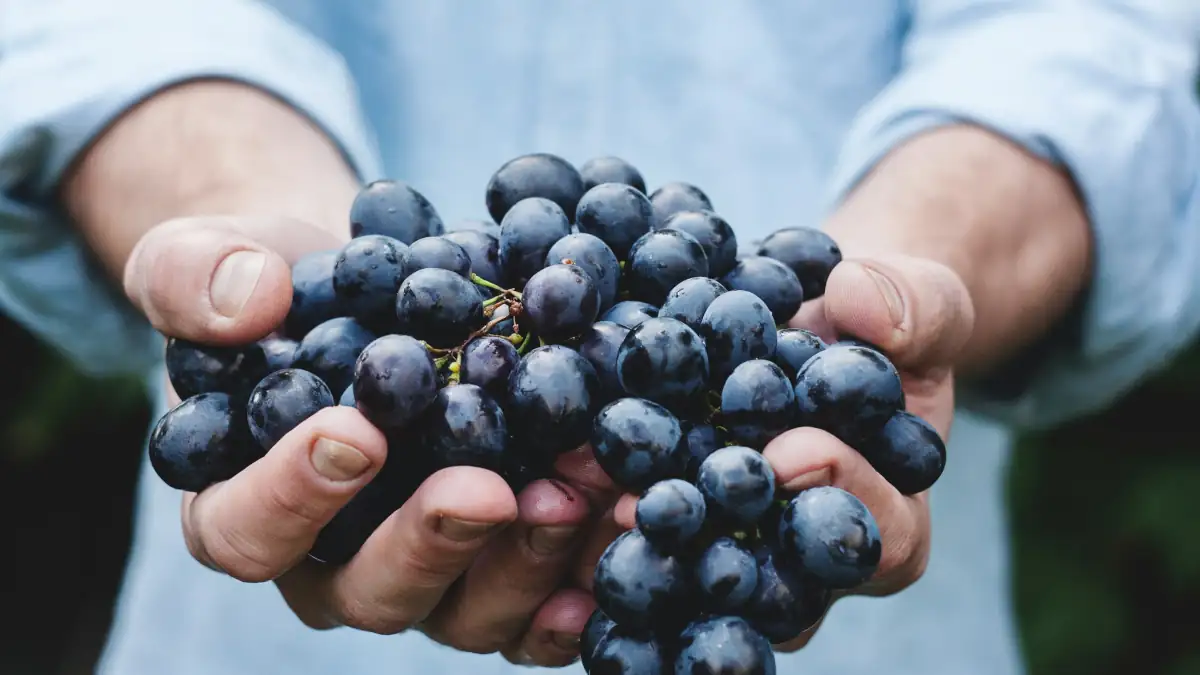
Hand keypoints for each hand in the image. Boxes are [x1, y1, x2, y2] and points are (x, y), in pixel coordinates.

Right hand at [125, 215, 618, 666]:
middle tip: (488, 489)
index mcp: (243, 507)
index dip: (293, 497)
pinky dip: (584, 580)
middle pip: (371, 591)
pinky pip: (539, 605)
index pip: (246, 531)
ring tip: (583, 490)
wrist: (367, 292)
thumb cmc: (275, 286)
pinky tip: (625, 532)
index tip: (357, 433)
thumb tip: (247, 300)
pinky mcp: (497, 566)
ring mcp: (425, 574)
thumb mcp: (209, 257)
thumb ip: (195, 276)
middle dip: (433, 543)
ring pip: (467, 610)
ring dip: (528, 559)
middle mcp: (334, 563)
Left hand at [602, 252, 972, 649]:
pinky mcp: (672, 526)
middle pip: (770, 584)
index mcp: (888, 520)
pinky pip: (635, 538)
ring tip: (581, 494)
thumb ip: (913, 307)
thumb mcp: (919, 301)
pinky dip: (590, 514)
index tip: (794, 450)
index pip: (880, 537)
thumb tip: (863, 304)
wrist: (815, 322)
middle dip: (713, 541)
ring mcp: (734, 550)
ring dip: (633, 541)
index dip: (842, 496)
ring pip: (690, 575)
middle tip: (654, 504)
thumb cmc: (880, 323)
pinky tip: (545, 482)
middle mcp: (805, 559)